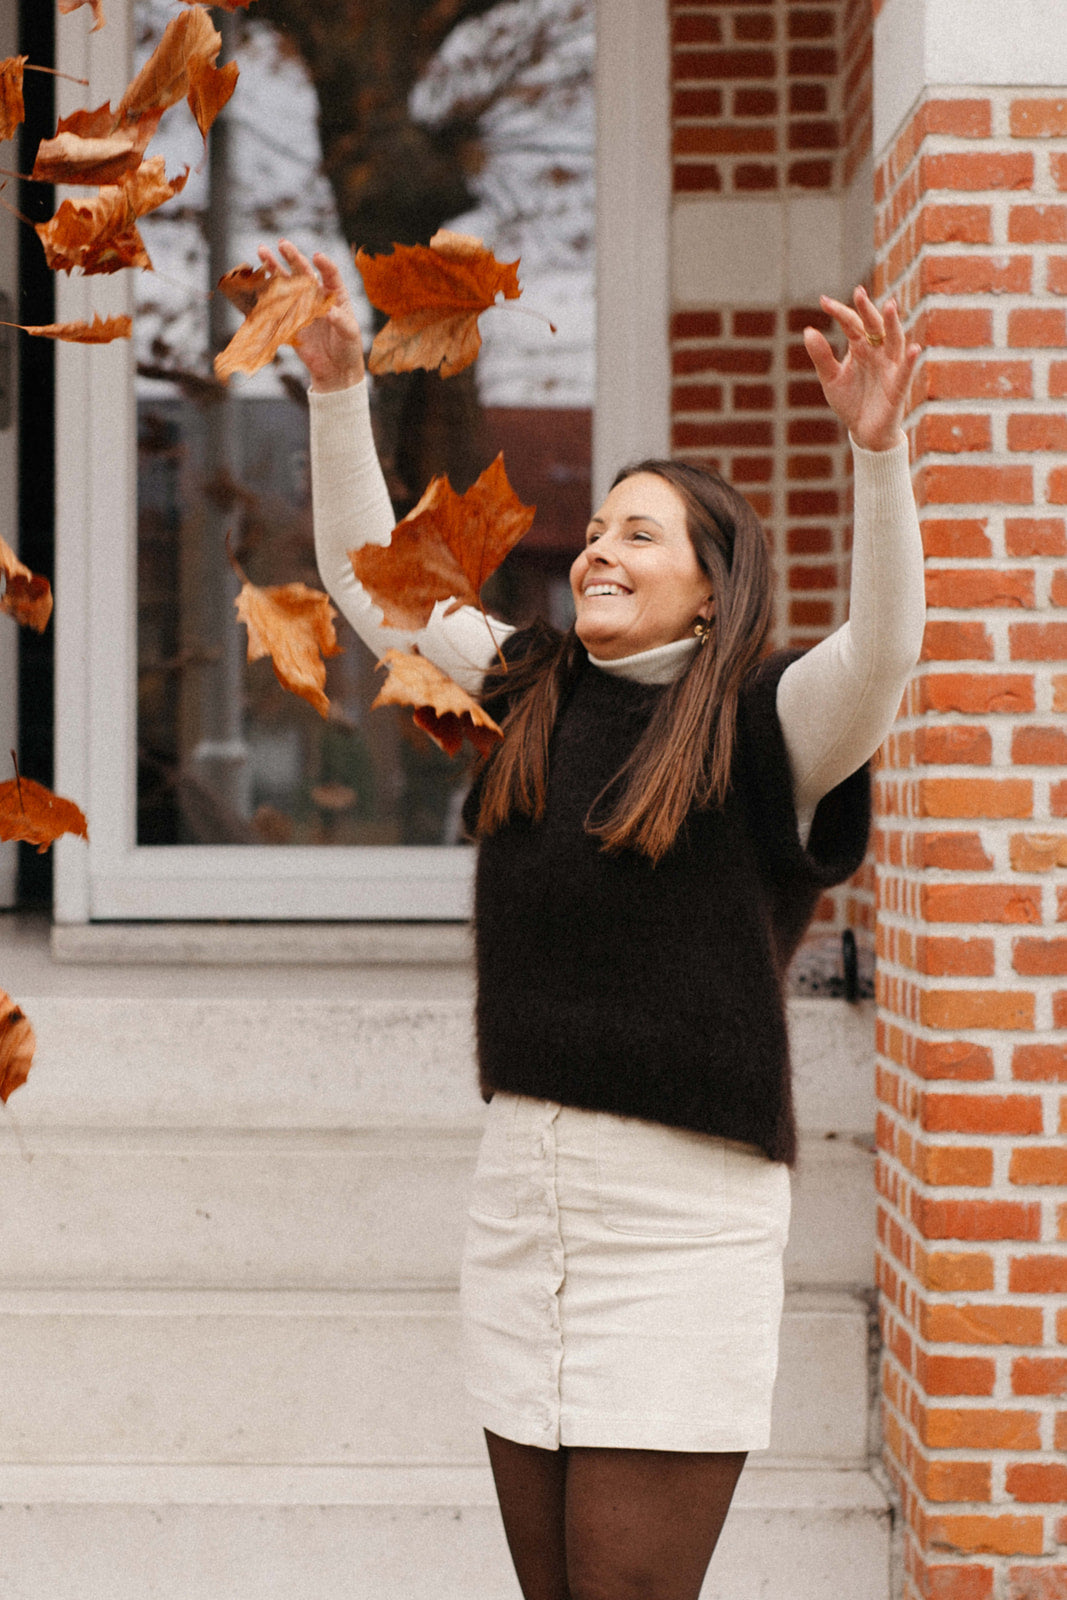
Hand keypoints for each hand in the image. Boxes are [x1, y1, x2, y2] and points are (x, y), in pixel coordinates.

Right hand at [258, 238, 365, 392]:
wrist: (335, 370)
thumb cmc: (348, 348)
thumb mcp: (349, 334)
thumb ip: (340, 321)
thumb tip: (328, 312)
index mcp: (335, 295)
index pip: (330, 274)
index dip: (324, 265)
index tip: (317, 257)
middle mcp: (317, 296)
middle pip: (304, 272)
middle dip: (293, 258)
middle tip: (282, 244)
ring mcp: (301, 306)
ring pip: (287, 283)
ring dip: (275, 268)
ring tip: (262, 251)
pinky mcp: (289, 320)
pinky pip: (276, 305)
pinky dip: (266, 293)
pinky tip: (256, 280)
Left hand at [803, 287, 920, 452]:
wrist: (863, 432)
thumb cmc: (850, 401)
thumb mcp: (830, 378)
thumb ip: (821, 356)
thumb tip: (808, 330)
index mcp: (861, 347)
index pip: (852, 324)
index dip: (839, 312)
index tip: (823, 301)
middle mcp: (878, 352)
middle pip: (874, 326)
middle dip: (867, 309)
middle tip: (858, 292)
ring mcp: (890, 367)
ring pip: (894, 341)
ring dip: (892, 324)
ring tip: (889, 306)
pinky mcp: (897, 387)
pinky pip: (905, 372)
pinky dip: (909, 361)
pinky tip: (913, 349)